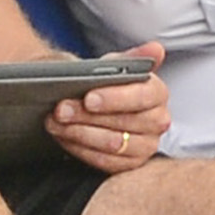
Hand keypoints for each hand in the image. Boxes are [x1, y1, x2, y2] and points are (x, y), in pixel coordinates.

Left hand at [46, 42, 169, 174]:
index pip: (143, 96)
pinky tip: (63, 136)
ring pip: (113, 144)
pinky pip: (105, 162)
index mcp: (157, 93)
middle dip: (88, 116)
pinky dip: (80, 148)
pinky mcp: (130, 164)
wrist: (87, 102)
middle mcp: (158, 121)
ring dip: (79, 133)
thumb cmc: (102, 83)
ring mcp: (146, 145)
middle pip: (125, 123)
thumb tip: (156, 49)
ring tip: (55, 121)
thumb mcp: (112, 66)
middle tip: (61, 109)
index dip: (115, 98)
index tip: (88, 98)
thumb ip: (131, 59)